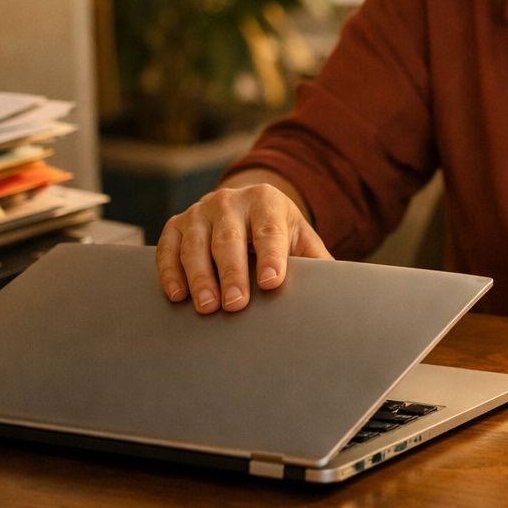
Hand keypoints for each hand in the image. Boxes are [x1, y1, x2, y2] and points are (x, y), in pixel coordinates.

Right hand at [155, 183, 331, 313]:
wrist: (246, 207)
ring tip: (207, 307)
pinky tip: (178, 295)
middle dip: (233, 272)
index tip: (271, 282)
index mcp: (267, 201)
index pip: (269, 230)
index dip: (271, 257)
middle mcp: (231, 201)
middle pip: (230, 238)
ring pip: (196, 243)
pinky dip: (170, 271)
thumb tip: (340, 291)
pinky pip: (168, 248)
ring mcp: (200, 211)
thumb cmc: (277, 232)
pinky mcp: (176, 224)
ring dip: (200, 277)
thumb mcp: (300, 239)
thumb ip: (316, 261)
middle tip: (235, 304)